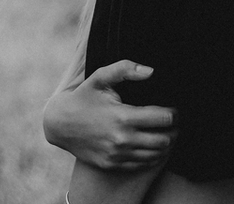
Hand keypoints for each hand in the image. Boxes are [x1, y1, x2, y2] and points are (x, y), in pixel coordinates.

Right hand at [43, 60, 176, 169]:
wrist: (59, 124)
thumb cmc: (83, 98)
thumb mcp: (100, 78)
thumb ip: (125, 69)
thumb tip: (151, 71)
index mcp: (123, 117)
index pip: (164, 119)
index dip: (174, 113)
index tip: (172, 108)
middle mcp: (122, 139)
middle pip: (165, 140)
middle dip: (172, 130)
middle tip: (171, 121)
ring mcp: (118, 155)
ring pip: (156, 154)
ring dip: (164, 143)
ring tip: (162, 132)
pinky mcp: (113, 164)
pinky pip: (142, 164)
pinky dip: (151, 155)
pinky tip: (149, 144)